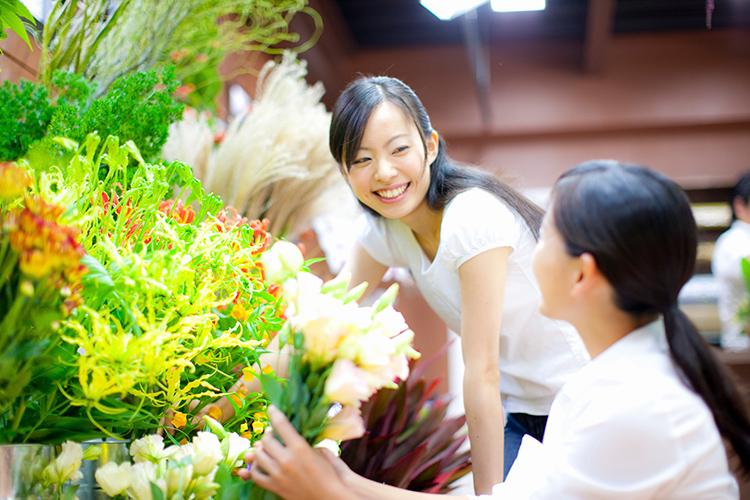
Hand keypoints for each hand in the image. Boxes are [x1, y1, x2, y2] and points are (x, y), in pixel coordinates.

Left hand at [238, 406, 352, 499]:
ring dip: (260, 449)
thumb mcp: (319, 452)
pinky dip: (255, 468)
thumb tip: (286, 435)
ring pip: (258, 456)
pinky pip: (256, 475)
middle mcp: (287, 460)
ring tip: (265, 447)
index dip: (274, 414)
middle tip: (271, 433)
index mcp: (300, 448)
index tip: (272, 408)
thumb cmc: (329, 473)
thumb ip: (302, 442)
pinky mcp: (276, 487)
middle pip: (266, 441)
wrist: (331, 496)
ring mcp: (279, 475)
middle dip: (268, 434)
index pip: (281, 425)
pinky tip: (260, 464)